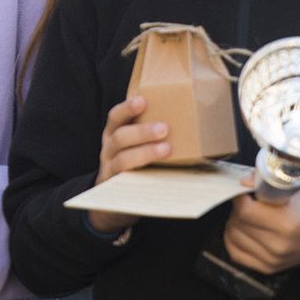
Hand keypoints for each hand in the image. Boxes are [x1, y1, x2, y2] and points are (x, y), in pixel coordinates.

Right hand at [88, 95, 172, 234]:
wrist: (114, 199)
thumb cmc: (135, 162)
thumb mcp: (136, 143)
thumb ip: (153, 131)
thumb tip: (189, 114)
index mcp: (115, 133)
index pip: (116, 117)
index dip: (127, 108)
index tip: (142, 100)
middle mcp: (109, 149)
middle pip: (120, 137)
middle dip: (141, 131)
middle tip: (164, 128)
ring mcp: (110, 169)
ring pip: (123, 159)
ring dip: (145, 153)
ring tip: (166, 149)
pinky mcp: (116, 188)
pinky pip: (125, 182)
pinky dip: (141, 177)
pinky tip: (158, 174)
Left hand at [221, 180, 299, 274]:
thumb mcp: (295, 185)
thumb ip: (267, 179)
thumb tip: (243, 181)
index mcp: (286, 223)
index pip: (245, 210)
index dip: (239, 196)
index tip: (245, 190)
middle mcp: (278, 245)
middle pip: (237, 223)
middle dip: (238, 208)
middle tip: (249, 200)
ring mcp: (272, 259)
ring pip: (232, 236)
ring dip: (235, 222)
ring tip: (249, 214)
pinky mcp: (268, 268)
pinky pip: (235, 253)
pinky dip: (234, 238)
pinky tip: (244, 229)